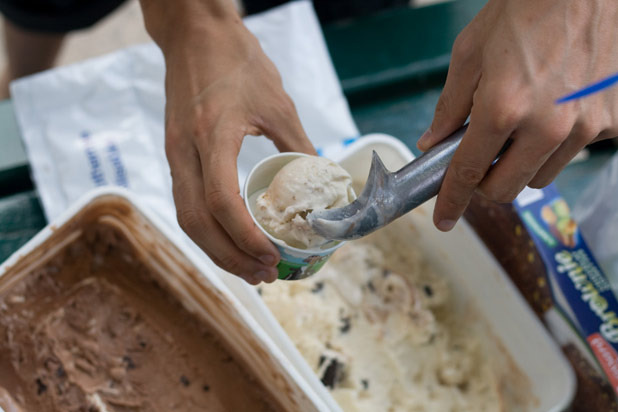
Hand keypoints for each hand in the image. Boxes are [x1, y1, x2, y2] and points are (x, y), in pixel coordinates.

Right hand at [141, 0, 314, 283]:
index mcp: (212, 136)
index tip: (271, 255)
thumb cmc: (236, 61)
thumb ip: (298, 146)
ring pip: (187, 218)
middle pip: (197, 222)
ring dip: (217, 249)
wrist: (193, 35)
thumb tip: (319, 185)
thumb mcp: (278, 102)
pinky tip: (230, 240)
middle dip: (230, 256)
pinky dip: (208, 230)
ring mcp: (174, 154)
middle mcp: (184, 151)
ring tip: (249, 267)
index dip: (245, 237)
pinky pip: (186, 203)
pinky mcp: (175, 154)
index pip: (221, 202)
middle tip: (264, 274)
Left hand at [418, 0, 617, 231]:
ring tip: (522, 123)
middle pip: (507, 188)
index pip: (467, 173)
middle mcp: (546, 126)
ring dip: (523, 162)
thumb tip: (433, 142)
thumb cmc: (523, 11)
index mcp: (502, 109)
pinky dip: (559, 141)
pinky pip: (576, 151)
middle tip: (481, 159)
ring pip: (542, 175)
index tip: (444, 219)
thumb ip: (449, 107)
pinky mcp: (613, 120)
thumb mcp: (470, 54)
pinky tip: (556, 108)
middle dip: (486, 181)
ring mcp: (584, 125)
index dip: (451, 201)